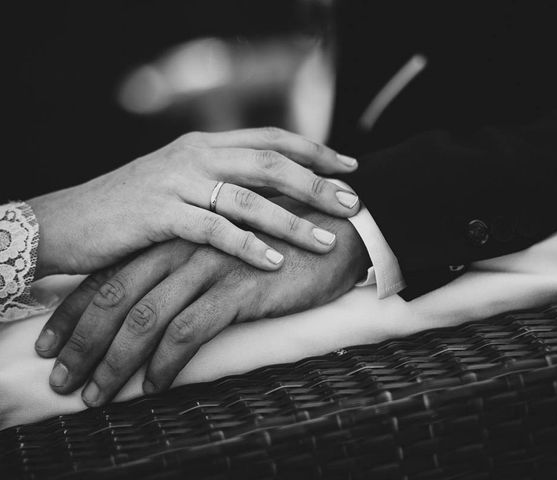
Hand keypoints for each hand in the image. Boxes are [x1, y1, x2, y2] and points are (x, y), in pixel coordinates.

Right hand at [28, 128, 358, 277]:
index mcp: (205, 144)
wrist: (69, 220)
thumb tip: (267, 193)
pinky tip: (275, 261)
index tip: (349, 167)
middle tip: (353, 203)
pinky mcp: (160, 215)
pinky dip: (248, 246)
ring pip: (249, 197)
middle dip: (316, 183)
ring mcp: (177, 182)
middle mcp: (196, 155)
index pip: (272, 139)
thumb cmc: (131, 207)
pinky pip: (214, 230)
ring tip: (326, 239)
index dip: (315, 151)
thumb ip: (219, 181)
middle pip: (271, 162)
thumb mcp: (179, 183)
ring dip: (292, 220)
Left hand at [35, 198, 368, 405]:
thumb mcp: (223, 248)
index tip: (53, 343)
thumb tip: (154, 302)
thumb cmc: (279, 244)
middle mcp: (183, 246)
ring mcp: (209, 265)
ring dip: (114, 361)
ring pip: (144, 316)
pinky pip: (188, 330)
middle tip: (63, 379)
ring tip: (97, 394)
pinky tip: (154, 387)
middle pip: (114, 294)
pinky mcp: (238, 286)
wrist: (337, 230)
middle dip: (82, 341)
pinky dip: (165, 363)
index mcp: (173, 234)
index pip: (110, 272)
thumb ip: (187, 264)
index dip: (75, 309)